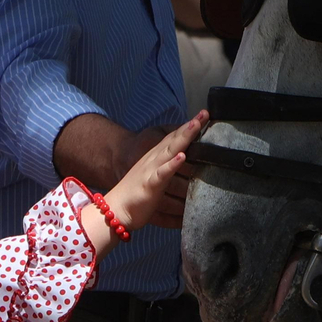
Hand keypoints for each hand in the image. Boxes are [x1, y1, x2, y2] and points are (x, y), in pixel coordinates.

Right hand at [104, 112, 206, 232]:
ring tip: (195, 126)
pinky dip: (171, 164)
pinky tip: (181, 157)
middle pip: (175, 140)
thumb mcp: (157, 175)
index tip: (205, 114)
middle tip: (204, 114)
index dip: (190, 125)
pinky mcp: (149, 185)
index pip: (176, 137)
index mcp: (157, 156)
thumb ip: (171, 166)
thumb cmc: (139, 192)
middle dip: (190, 127)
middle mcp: (155, 159)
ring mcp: (151, 170)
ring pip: (170, 151)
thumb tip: (189, 162)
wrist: (116, 208)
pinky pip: (161, 173)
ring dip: (183, 139)